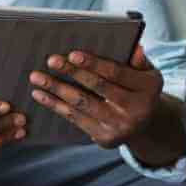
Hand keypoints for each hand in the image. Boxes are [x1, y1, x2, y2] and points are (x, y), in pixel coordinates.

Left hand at [29, 47, 162, 147]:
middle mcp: (136, 109)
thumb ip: (139, 60)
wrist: (146, 126)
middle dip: (72, 72)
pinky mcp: (105, 139)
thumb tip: (133, 46)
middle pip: (98, 87)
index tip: (72, 54)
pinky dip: (56, 106)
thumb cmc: (141, 90)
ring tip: (37, 78)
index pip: (117, 73)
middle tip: (52, 60)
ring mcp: (120, 126)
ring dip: (57, 89)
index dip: (94, 64)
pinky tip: (41, 95)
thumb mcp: (148, 73)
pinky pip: (76, 119)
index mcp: (148, 88)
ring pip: (83, 104)